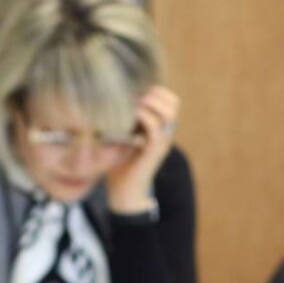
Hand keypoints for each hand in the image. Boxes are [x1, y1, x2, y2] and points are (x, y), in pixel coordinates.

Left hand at [106, 85, 180, 214]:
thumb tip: (110, 96)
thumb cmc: (120, 161)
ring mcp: (162, 142)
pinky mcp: (154, 151)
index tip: (136, 92)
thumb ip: (125, 118)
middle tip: (133, 97)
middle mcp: (166, 133)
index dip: (156, 91)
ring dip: (149, 103)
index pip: (171, 99)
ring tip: (132, 105)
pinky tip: (128, 116)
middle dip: (153, 94)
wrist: (124, 191)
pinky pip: (154, 127)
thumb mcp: (124, 134)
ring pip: (168, 112)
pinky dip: (142, 116)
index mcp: (161, 127)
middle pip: (173, 103)